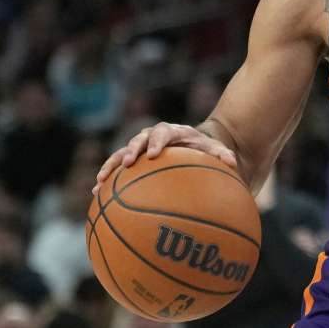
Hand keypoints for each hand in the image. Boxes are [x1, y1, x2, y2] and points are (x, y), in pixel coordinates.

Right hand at [94, 122, 236, 194]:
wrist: (193, 145)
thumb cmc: (204, 149)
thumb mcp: (215, 149)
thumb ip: (222, 154)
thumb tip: (233, 162)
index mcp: (173, 131)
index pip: (163, 132)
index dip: (156, 142)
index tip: (153, 154)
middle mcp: (153, 137)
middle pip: (138, 140)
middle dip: (131, 150)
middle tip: (127, 163)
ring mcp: (140, 148)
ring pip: (120, 154)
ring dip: (111, 166)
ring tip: (100, 182)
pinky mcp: (132, 161)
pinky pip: (116, 169)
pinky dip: (106, 180)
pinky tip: (95, 195)